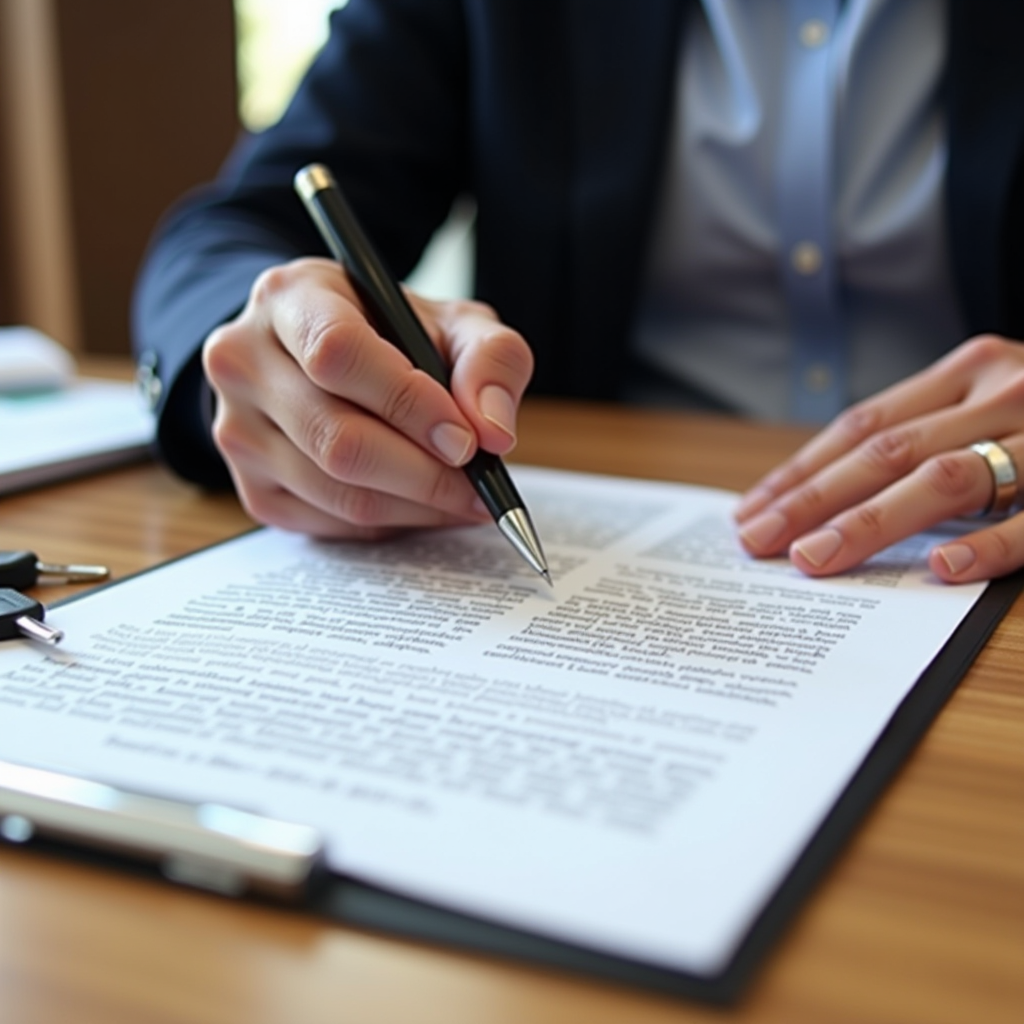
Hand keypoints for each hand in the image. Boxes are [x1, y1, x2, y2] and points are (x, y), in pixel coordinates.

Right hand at [202, 257, 533, 537]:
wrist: (322, 356)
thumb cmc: (393, 335)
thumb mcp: (452, 323)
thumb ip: (489, 359)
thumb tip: (493, 432)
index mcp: (289, 298)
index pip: (336, 352)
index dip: (407, 403)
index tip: (466, 440)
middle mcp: (243, 361)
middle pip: (335, 437)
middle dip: (423, 472)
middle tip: (480, 485)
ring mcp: (236, 430)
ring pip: (335, 490)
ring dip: (415, 505)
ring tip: (466, 497)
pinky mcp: (253, 488)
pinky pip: (330, 522)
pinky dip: (391, 522)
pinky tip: (423, 504)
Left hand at [734, 335, 1023, 582]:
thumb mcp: (994, 402)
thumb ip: (928, 435)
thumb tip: (828, 498)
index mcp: (968, 372)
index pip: (863, 425)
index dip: (802, 471)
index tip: (751, 512)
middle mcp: (999, 394)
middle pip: (888, 451)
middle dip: (813, 500)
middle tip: (759, 541)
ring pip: (945, 478)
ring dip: (871, 522)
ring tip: (815, 558)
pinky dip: (988, 542)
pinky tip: (942, 567)